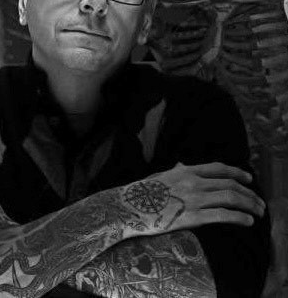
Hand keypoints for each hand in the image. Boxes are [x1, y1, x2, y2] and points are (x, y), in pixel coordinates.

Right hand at [121, 162, 265, 234]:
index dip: (237, 173)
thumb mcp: (159, 176)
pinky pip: (222, 216)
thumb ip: (175, 170)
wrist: (126, 206)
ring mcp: (192, 199)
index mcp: (184, 170)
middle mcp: (191, 181)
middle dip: (249, 193)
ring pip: (230, 198)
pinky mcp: (191, 217)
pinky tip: (248, 221)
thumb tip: (182, 164)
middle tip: (260, 202)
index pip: (218, 168)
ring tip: (258, 212)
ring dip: (249, 205)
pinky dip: (239, 217)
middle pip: (229, 184)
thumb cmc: (141, 192)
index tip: (249, 179)